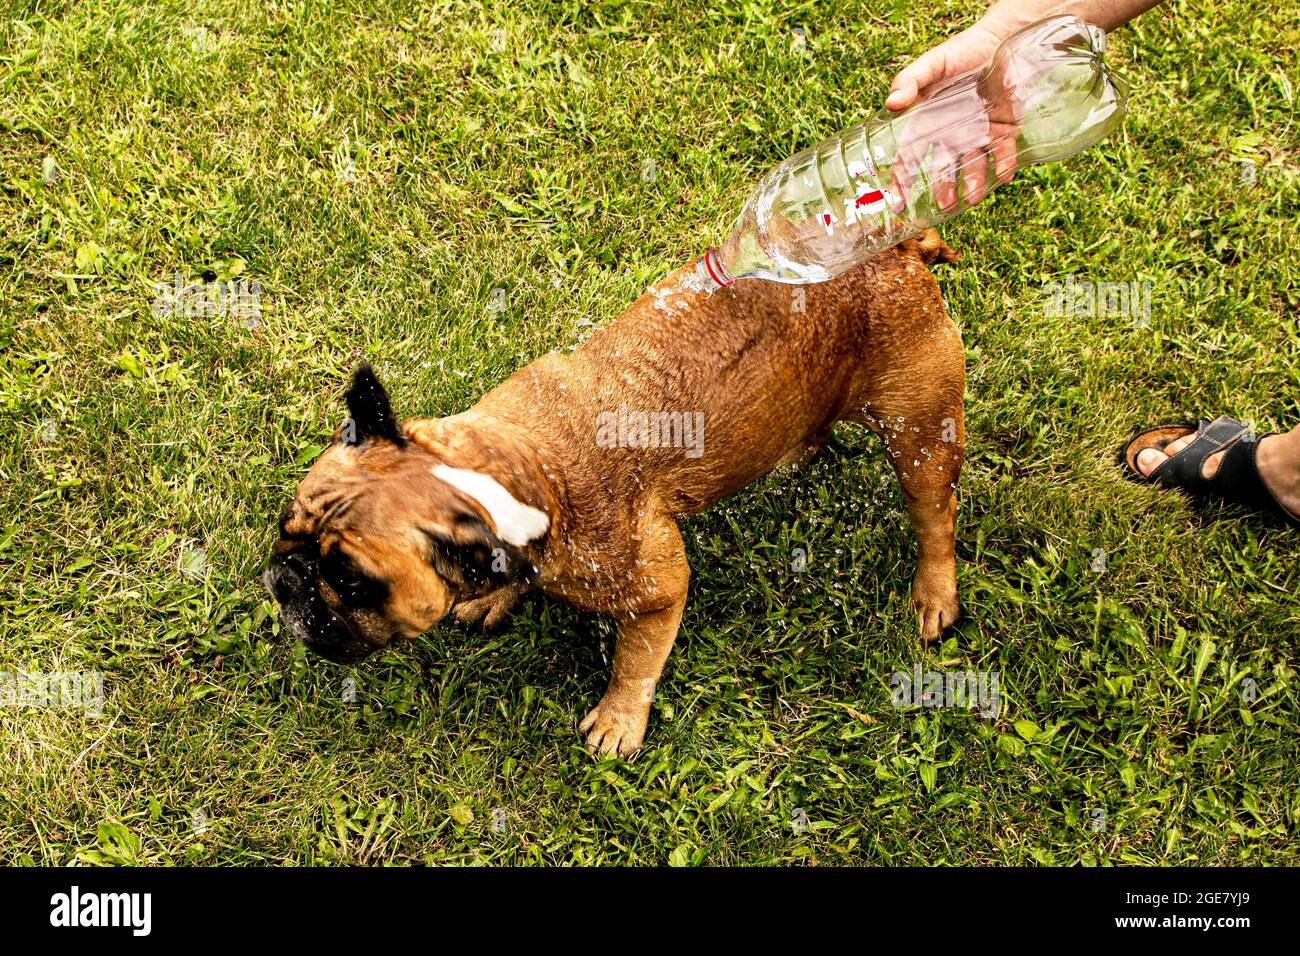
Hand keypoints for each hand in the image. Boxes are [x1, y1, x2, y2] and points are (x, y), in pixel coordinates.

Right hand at [884, 22, 1020, 211]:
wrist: (1001, 39)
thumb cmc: (962, 52)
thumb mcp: (932, 64)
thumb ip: (910, 80)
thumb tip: (891, 103)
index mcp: (928, 124)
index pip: (909, 158)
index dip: (902, 181)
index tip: (898, 203)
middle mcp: (952, 136)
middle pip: (943, 169)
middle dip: (943, 189)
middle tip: (945, 206)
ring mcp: (978, 135)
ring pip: (973, 165)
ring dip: (972, 183)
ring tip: (972, 198)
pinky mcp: (1005, 130)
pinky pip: (1003, 152)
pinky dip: (1004, 165)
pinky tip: (1002, 176)